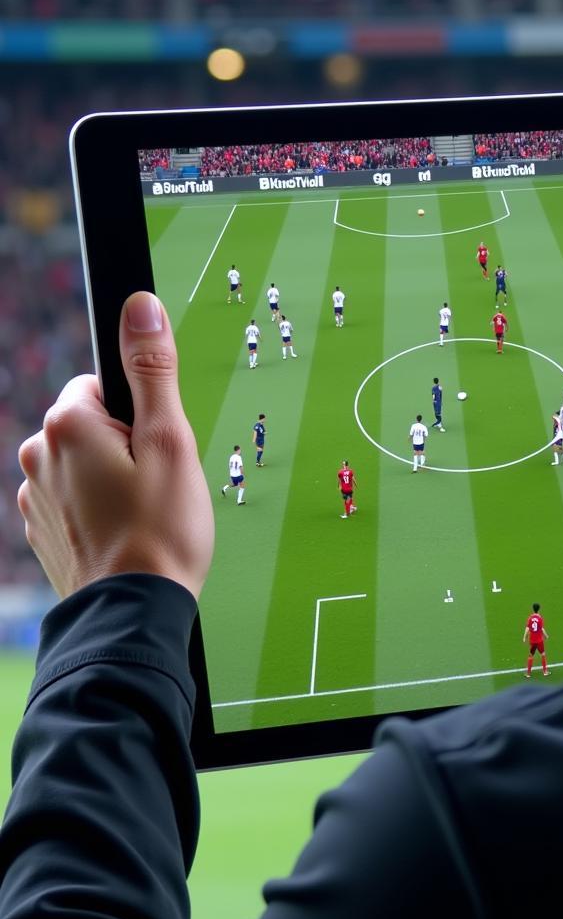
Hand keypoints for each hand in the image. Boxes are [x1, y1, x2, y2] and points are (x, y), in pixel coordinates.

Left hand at [18, 292, 213, 600]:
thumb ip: (153, 369)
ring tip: (144, 515)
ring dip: (113, 480)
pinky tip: (126, 533)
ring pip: (84, 464)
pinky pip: (75, 500)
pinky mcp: (41, 530)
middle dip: (127, 447)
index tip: (157, 449)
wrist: (133, 612)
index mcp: (68, 424)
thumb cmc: (160, 530)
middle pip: (94, 426)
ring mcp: (36, 496)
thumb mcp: (170, 440)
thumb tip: (139, 307)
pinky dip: (99, 510)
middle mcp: (39, 454)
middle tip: (158, 485)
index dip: (141, 415)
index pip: (104, 387)